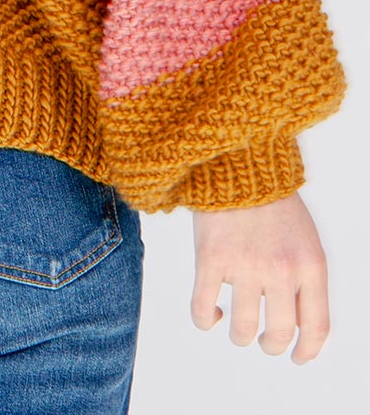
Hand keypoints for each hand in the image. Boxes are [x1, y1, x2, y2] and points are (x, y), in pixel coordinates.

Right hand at [191, 190, 328, 362]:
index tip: (298, 356)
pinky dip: (205, 320)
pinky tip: (210, 314)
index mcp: (310, 265)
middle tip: (265, 342)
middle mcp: (280, 271)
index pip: (316, 327)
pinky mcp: (211, 259)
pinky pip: (202, 307)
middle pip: (279, 333)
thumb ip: (306, 276)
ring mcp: (244, 266)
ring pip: (243, 329)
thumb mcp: (306, 237)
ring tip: (238, 330)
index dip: (307, 350)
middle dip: (271, 345)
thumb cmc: (271, 197)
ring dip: (241, 337)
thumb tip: (298, 318)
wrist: (238, 163)